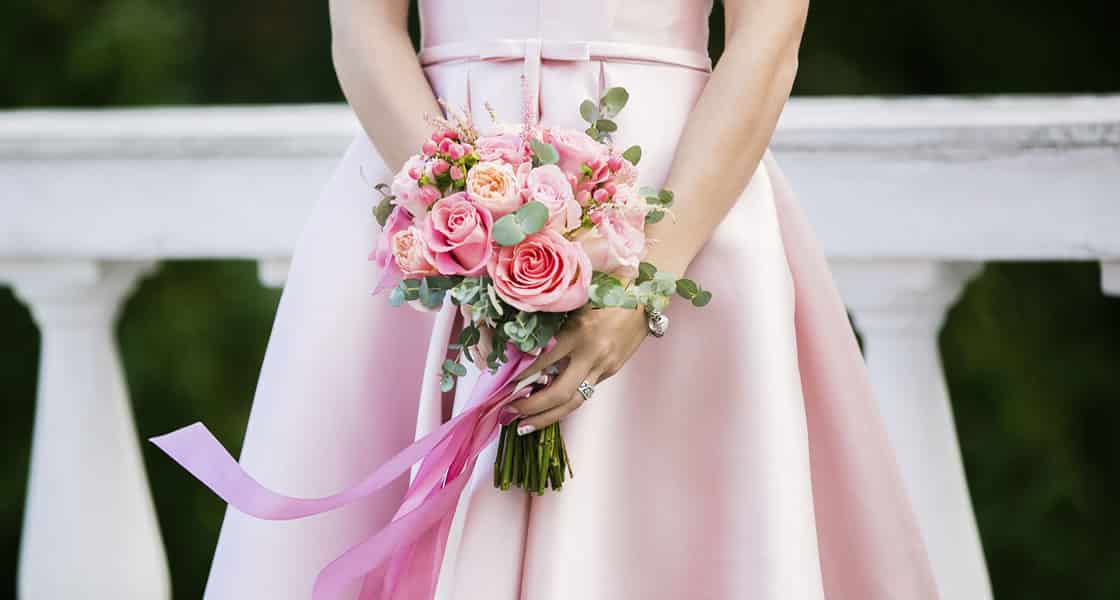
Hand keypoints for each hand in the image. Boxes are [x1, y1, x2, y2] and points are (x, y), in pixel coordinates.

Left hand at [507, 305, 648, 433]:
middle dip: (533, 408)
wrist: (646, 301)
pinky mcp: (610, 372)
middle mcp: (592, 354)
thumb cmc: (608, 293)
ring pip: (574, 402)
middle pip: (560, 393)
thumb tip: (523, 346)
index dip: (522, 376)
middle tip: (509, 413)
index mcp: (580, 332)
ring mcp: (604, 367)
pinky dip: (563, 404)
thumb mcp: (576, 303)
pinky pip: (584, 393)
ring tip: (525, 426)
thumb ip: (553, 323)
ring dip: (547, 418)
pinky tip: (547, 410)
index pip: (544, 361)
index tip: (503, 386)